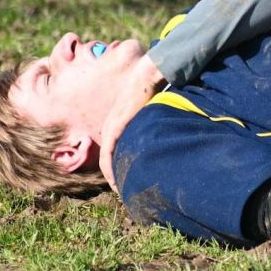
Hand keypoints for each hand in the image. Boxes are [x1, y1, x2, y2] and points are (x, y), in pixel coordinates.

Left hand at [99, 54, 165, 192]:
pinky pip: (108, 155)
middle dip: (115, 177)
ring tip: (122, 192)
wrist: (147, 77)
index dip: (119, 168)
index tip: (129, 182)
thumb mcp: (148, 113)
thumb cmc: (152, 92)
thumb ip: (148, 125)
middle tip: (125, 193)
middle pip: (108, 160)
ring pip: (106, 161)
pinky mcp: (114, 128)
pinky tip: (115, 183)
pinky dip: (110, 170)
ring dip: (113, 177)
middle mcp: (110, 127)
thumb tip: (164, 136)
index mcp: (117, 125)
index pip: (113, 152)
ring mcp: (110, 128)